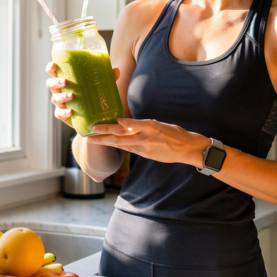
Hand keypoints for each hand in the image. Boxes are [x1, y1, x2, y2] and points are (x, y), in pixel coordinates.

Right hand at [45, 62, 120, 126]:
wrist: (91, 119)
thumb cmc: (92, 97)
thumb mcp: (99, 87)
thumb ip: (107, 79)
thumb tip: (116, 70)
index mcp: (65, 80)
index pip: (54, 72)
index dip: (51, 68)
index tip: (53, 65)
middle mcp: (60, 91)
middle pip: (50, 84)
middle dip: (55, 82)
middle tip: (65, 81)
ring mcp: (60, 104)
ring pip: (55, 98)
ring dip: (62, 96)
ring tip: (72, 95)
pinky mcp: (63, 115)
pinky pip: (60, 113)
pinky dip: (64, 112)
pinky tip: (70, 111)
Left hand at [86, 118, 210, 167]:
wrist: (187, 149)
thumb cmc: (176, 133)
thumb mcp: (160, 124)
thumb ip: (143, 124)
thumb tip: (126, 123)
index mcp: (151, 126)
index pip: (130, 125)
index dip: (116, 124)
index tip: (104, 122)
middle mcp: (145, 138)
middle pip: (120, 136)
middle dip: (103, 135)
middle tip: (89, 134)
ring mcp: (144, 148)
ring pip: (121, 145)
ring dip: (106, 142)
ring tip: (93, 140)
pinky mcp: (145, 155)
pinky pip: (128, 149)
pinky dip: (118, 146)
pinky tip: (109, 144)